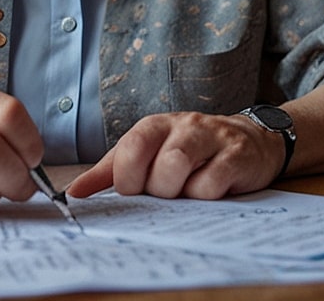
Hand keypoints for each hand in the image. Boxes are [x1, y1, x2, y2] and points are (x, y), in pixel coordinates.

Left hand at [65, 111, 285, 200]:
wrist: (249, 141)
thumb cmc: (190, 152)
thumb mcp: (149, 155)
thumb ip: (112, 172)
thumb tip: (74, 192)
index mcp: (155, 126)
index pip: (130, 149)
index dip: (128, 179)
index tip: (137, 190)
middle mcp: (183, 126)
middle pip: (156, 162)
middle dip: (158, 190)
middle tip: (167, 192)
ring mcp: (212, 138)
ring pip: (180, 166)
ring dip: (179, 192)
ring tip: (186, 191)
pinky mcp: (237, 156)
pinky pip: (212, 183)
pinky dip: (205, 196)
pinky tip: (211, 190)